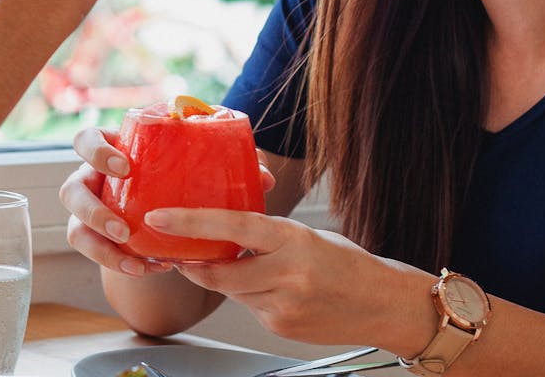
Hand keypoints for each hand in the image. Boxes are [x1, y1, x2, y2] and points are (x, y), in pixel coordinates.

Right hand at [59, 125, 276, 277]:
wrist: (171, 207)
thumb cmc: (180, 175)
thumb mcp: (200, 165)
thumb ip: (230, 167)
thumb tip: (263, 179)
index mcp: (113, 149)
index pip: (87, 140)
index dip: (97, 152)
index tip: (126, 167)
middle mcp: (94, 179)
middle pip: (71, 189)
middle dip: (92, 208)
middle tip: (124, 226)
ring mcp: (92, 211)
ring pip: (75, 228)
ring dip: (99, 245)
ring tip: (133, 257)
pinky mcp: (98, 239)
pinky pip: (95, 254)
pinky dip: (118, 263)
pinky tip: (147, 269)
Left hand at [144, 208, 428, 346]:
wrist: (384, 305)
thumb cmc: (347, 263)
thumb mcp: (305, 234)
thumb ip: (264, 234)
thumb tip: (221, 228)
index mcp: (291, 239)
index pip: (230, 226)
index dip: (189, 223)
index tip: (160, 218)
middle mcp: (286, 273)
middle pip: (217, 272)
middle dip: (192, 263)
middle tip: (176, 251)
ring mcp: (283, 305)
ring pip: (232, 291)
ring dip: (225, 278)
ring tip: (247, 267)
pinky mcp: (281, 327)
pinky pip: (249, 307)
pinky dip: (249, 295)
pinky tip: (273, 290)